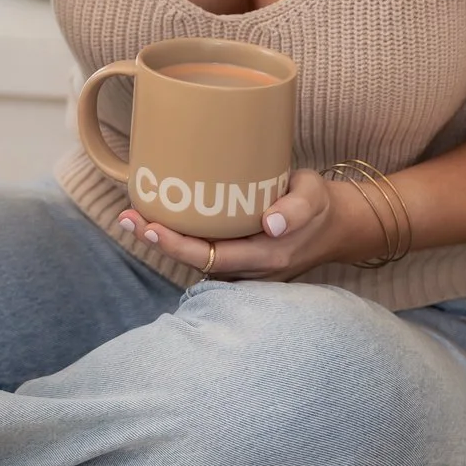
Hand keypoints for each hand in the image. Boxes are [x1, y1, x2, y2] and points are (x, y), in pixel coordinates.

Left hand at [115, 167, 369, 280]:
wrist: (338, 226)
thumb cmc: (321, 205)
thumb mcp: (314, 196)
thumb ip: (296, 207)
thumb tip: (271, 223)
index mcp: (266, 256)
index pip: (211, 256)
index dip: (177, 245)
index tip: (150, 226)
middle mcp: (250, 269)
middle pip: (195, 262)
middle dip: (159, 242)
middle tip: (127, 219)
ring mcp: (245, 268)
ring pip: (197, 260)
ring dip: (165, 241)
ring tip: (133, 218)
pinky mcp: (241, 259)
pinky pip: (205, 253)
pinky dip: (180, 239)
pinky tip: (159, 219)